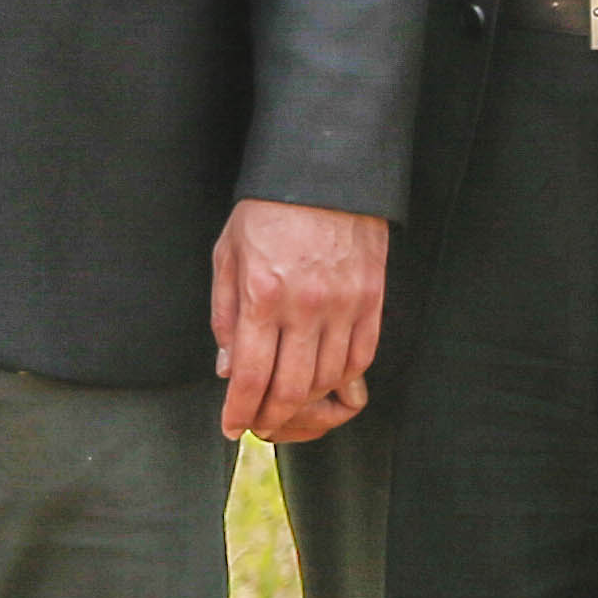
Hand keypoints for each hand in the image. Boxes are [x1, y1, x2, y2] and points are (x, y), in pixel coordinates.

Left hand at [210, 199, 387, 443]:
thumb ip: (226, 315)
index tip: (232, 427)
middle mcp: (306, 306)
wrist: (323, 170)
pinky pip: (361, 357)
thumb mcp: (228, 254)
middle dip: (270, 418)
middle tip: (259, 425)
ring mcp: (344, 304)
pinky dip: (342, 380)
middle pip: (290, 388)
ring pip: (326, 379)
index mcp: (263, 294)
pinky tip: (324, 382)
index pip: (251, 375)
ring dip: (304, 403)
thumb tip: (228, 369)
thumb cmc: (268, 210)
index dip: (240, 411)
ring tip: (287, 405)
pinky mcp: (371, 299)